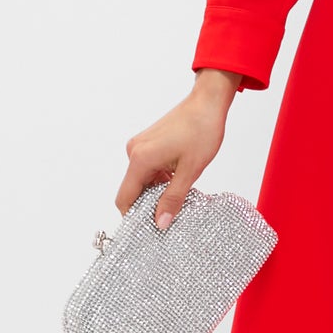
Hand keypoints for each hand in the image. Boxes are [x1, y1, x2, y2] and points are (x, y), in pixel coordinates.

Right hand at [116, 70, 237, 228]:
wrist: (207, 103)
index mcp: (140, 159)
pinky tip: (178, 179)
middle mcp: (134, 152)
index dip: (133, 216)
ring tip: (179, 195)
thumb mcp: (190, 170)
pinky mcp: (148, 142)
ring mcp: (140, 145)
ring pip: (142, 179)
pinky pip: (147, 167)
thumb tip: (161, 223)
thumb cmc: (201, 131)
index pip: (125, 198)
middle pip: (133, 189)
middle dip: (148, 204)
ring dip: (156, 190)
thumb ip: (173, 199)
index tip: (147, 229)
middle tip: (169, 215)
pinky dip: (159, 178)